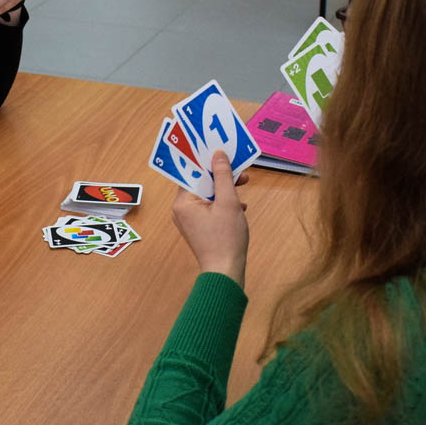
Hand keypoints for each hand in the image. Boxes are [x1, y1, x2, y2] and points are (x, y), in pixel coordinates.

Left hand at [171, 151, 250, 287]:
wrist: (225, 272)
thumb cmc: (226, 238)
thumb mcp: (228, 202)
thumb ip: (223, 176)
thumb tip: (218, 155)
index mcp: (183, 202)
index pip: (192, 172)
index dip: (208, 161)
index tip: (222, 152)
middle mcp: (182, 209)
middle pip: (201, 183)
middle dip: (221, 176)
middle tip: (241, 171)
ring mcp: (190, 220)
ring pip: (208, 195)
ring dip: (225, 190)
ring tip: (243, 186)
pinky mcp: (199, 227)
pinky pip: (210, 208)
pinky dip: (224, 204)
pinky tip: (240, 207)